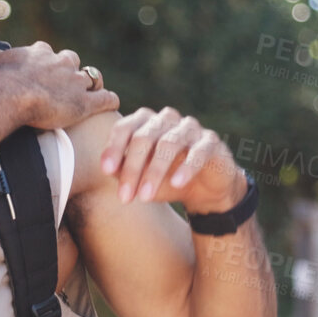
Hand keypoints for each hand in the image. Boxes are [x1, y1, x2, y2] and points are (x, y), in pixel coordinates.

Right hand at [0, 41, 120, 129]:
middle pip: (72, 61)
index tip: (41, 71)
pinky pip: (105, 99)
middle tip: (64, 83)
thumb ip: (0, 57)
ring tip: (89, 92)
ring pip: (91, 78)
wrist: (12, 94)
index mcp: (41, 53)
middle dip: (70, 70)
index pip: (46, 53)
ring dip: (90, 85)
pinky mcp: (85, 103)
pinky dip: (109, 100)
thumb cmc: (0, 80)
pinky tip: (111, 103)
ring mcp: (75, 83)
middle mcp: (61, 64)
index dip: (45, 62)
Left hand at [100, 106, 248, 211]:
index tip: (106, 170)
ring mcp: (190, 128)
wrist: (203, 189)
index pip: (125, 128)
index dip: (114, 148)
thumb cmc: (165, 179)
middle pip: (144, 136)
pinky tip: (177, 184)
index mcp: (145, 122)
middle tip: (125, 197)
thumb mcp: (140, 178)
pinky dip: (186, 168)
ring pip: (169, 143)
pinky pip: (198, 151)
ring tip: (146, 197)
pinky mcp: (210, 142)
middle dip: (132, 168)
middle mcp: (166, 120)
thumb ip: (123, 170)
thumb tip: (108, 168)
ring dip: (155, 172)